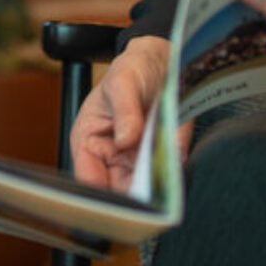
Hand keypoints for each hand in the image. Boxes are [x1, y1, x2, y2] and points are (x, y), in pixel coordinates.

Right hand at [70, 35, 168, 192]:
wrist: (164, 65)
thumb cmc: (133, 69)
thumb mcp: (125, 81)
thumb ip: (125, 109)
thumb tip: (125, 139)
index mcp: (88, 141)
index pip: (88, 179)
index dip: (102, 195)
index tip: (124, 199)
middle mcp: (111, 159)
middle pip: (118, 195)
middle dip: (133, 200)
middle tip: (149, 198)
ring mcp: (137, 165)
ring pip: (144, 196)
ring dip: (155, 195)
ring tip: (164, 188)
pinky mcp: (162, 164)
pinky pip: (167, 183)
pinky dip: (172, 184)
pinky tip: (176, 179)